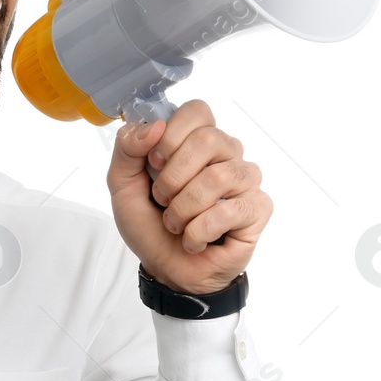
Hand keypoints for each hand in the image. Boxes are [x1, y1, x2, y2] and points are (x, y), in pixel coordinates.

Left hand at [106, 100, 271, 296]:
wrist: (166, 269)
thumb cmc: (150, 223)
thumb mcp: (122, 184)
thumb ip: (127, 148)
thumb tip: (153, 127)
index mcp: (197, 139)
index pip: (197, 111)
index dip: (171, 136)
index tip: (155, 163)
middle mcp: (227, 153)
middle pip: (208, 139)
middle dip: (173, 178)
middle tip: (163, 199)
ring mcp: (246, 179)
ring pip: (217, 177)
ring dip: (183, 209)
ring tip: (176, 223)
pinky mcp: (257, 208)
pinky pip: (228, 211)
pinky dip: (198, 231)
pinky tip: (194, 240)